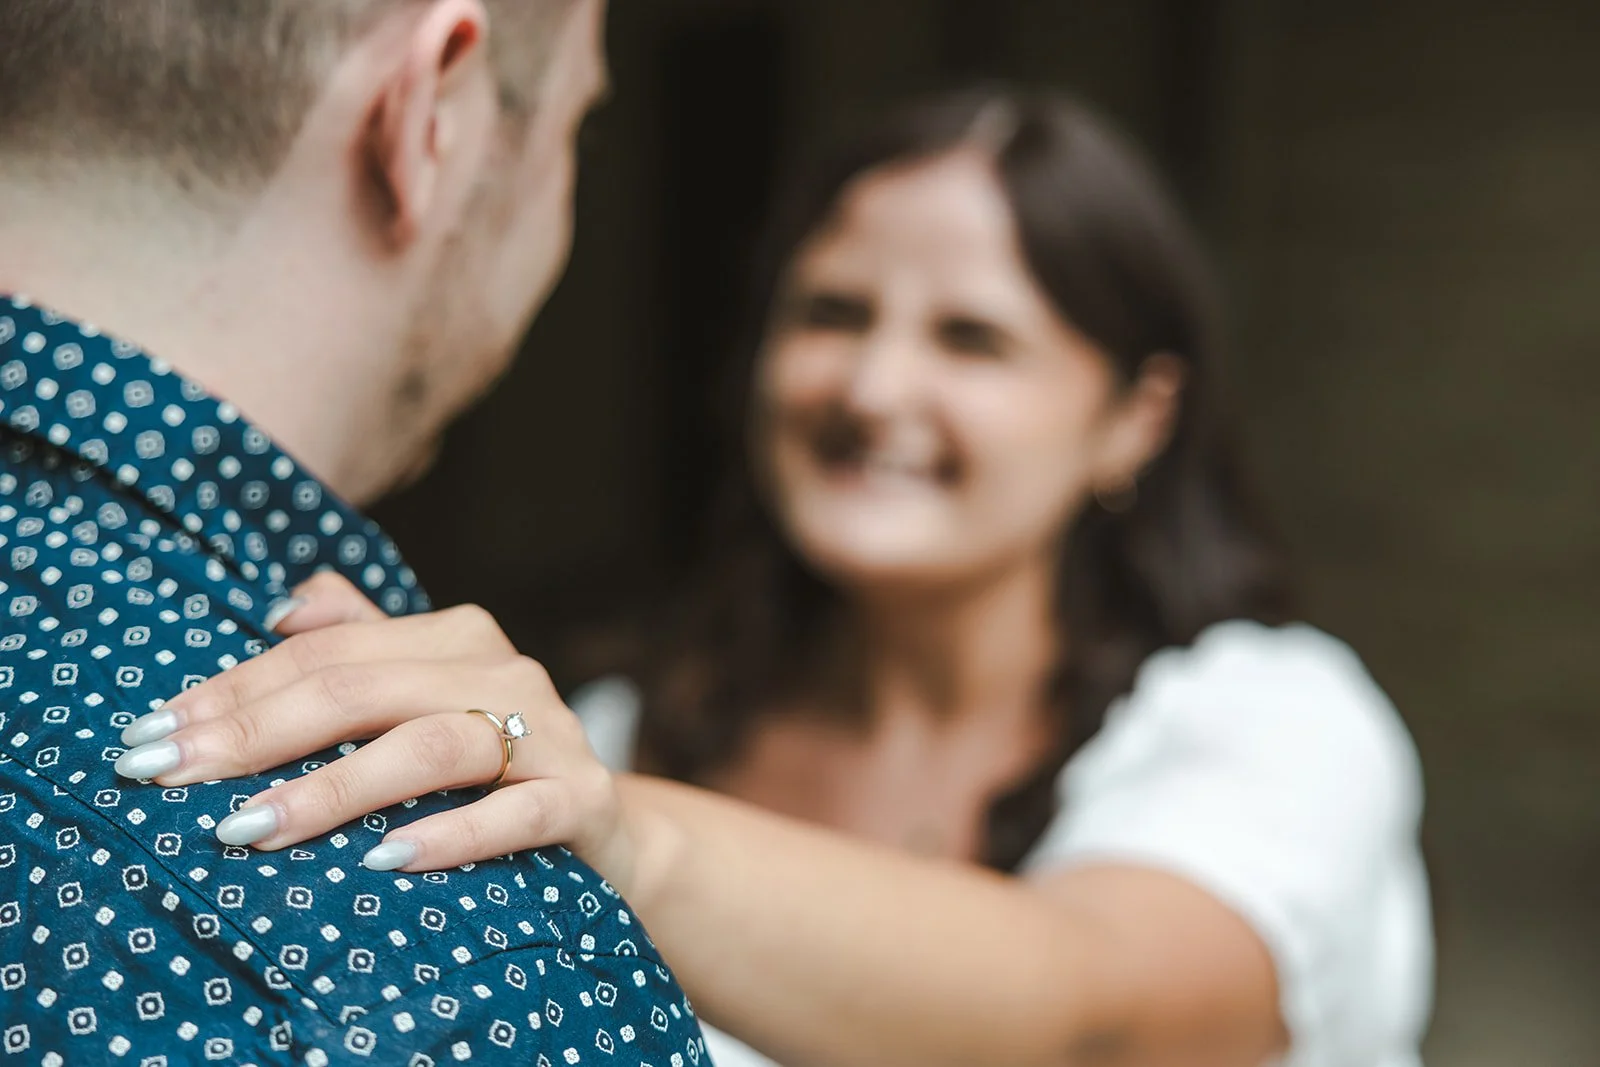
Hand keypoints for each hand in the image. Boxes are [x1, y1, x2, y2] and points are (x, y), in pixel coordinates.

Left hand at [113, 573, 636, 886]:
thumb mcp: (425, 696)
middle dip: (256, 733)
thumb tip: (283, 608)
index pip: (327, 652)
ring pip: (433, 746)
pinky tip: (384, 860)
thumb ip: (363, 643)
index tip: (152, 735)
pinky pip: (516, 813)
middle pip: (365, 689)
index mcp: (455, 637)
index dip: (234, 690)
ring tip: (252, 828)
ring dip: (334, 788)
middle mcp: (504, 671)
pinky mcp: (583, 798)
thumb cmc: (490, 766)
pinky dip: (451, 834)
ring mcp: (551, 734)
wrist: (606, 828)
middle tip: (170, 777)